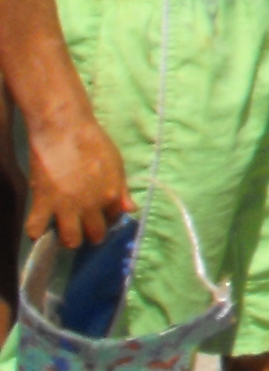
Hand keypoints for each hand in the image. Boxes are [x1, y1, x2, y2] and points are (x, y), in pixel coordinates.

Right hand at [22, 109, 129, 248]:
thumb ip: (122, 189)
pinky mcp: (42, 203)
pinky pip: (36, 229)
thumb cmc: (93, 142)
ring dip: (68, 240)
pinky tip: (40, 226)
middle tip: (83, 228)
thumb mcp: (116, 164)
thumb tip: (130, 209)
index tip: (101, 216)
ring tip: (65, 231)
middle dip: (90, 234)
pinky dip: (36, 232)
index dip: (108, 218)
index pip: (115, 219)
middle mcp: (91, 206)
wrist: (64, 130)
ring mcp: (66, 207)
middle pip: (94, 235)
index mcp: (112, 195)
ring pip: (69, 240)